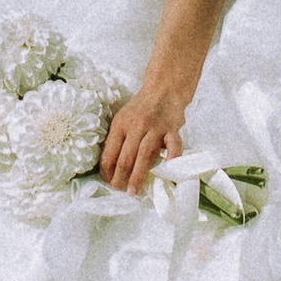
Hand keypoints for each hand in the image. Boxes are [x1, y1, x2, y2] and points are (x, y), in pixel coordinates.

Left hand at [99, 75, 190, 195]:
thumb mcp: (122, 119)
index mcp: (120, 125)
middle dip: (121, 178)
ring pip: (145, 155)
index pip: (110, 152)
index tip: (109, 181)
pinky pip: (173, 144)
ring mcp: (155, 128)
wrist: (164, 89)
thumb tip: (108, 166)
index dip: (107, 170)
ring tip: (134, 190)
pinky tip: (168, 168)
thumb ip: (117, 140)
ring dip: (138, 176)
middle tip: (120, 191)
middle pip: (126, 157)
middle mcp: (136, 126)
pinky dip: (171, 156)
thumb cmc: (141, 108)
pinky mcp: (172, 129)